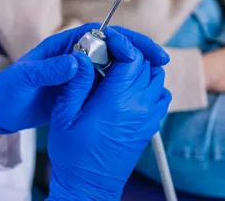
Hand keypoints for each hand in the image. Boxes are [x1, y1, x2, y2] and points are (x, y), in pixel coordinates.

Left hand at [0, 23, 168, 135]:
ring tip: (155, 77)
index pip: (98, 33)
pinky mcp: (79, 91)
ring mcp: (78, 74)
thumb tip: (76, 61)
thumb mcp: (25, 79)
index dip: (122, 36)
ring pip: (112, 66)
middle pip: (111, 46)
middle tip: (160, 60)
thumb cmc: (7, 90)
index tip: (141, 47)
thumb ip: (49, 70)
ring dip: (134, 68)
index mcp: (61, 46)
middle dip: (137, 50)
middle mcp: (73, 56)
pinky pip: (105, 85)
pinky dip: (122, 87)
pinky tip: (137, 95)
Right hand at [47, 29, 171, 200]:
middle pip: (146, 62)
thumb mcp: (64, 115)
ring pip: (156, 76)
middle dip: (129, 50)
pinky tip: (130, 87)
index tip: (107, 39)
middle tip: (108, 51)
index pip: (132, 57)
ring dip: (141, 65)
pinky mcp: (150, 126)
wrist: (89, 185)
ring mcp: (148, 116)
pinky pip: (161, 95)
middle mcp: (139, 106)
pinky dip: (150, 84)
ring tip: (119, 66)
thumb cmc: (73, 154)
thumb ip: (76, 82)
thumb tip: (81, 55)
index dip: (121, 42)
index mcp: (117, 101)